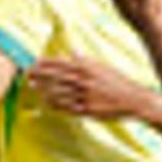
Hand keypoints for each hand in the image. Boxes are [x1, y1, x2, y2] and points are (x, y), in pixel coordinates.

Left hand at [26, 54, 161, 126]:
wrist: (134, 100)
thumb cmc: (118, 82)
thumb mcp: (103, 67)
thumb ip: (86, 60)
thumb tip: (73, 51)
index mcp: (88, 68)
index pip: (61, 63)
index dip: (46, 63)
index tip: (34, 62)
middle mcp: (85, 80)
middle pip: (56, 76)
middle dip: (40, 74)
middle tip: (27, 74)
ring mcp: (85, 96)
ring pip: (59, 91)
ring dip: (44, 89)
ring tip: (33, 86)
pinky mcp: (87, 110)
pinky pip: (66, 106)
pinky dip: (54, 103)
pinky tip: (45, 101)